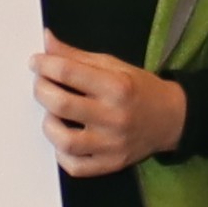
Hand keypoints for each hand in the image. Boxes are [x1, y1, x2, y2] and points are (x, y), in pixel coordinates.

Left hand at [31, 42, 190, 176]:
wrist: (171, 119)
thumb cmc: (139, 89)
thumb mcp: (113, 65)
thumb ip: (77, 56)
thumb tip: (46, 40)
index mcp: (117, 86)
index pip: (68, 72)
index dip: (44, 64)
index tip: (36, 62)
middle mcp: (115, 116)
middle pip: (61, 104)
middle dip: (41, 90)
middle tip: (41, 84)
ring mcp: (113, 144)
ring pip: (64, 140)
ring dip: (49, 124)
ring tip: (52, 114)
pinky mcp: (111, 164)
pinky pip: (75, 166)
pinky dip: (62, 154)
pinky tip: (64, 139)